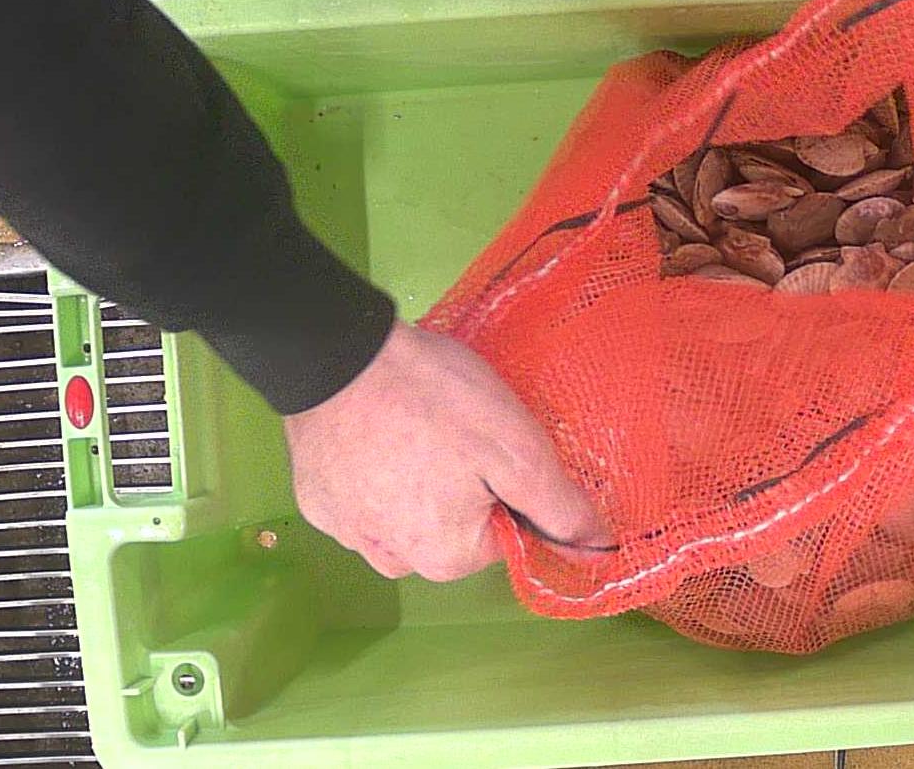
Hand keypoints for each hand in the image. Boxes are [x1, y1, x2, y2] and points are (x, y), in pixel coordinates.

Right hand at [283, 320, 612, 580]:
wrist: (338, 354)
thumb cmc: (437, 402)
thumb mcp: (518, 450)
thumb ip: (560, 508)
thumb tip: (597, 550)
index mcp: (444, 558)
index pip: (504, 536)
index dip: (511, 488)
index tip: (496, 445)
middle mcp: (393, 559)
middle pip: (455, 531)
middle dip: (466, 487)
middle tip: (456, 429)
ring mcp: (346, 532)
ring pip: (407, 516)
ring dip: (419, 483)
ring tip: (418, 427)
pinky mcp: (316, 500)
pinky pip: (364, 497)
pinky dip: (376, 471)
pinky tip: (379, 432)